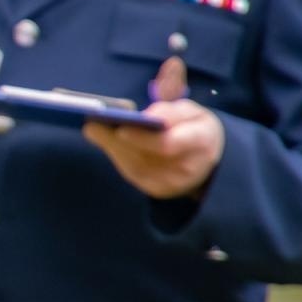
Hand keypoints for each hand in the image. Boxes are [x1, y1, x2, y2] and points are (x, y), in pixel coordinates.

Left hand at [83, 98, 224, 199]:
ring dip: (111, 147)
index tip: (120, 128)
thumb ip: (170, 110)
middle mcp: (187, 168)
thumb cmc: (195, 128)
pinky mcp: (159, 191)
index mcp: (200, 142)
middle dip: (115, 140)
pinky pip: (133, 173)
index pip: (167, 144)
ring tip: (93, 129)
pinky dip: (117, 156)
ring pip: (134, 166)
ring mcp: (173, 184)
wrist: (210, 160)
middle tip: (92, 124)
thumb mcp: (191, 111)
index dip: (142, 138)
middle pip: (144, 156)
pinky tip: (105, 142)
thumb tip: (145, 115)